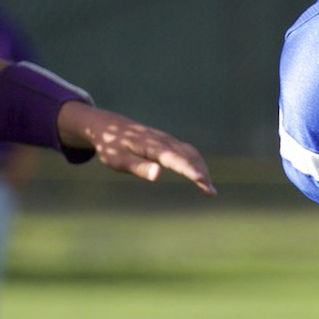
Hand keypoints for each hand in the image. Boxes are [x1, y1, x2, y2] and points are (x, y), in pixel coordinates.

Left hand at [59, 104, 214, 193]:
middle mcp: (163, 141)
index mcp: (152, 146)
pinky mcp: (167, 141)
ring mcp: (167, 140)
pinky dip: (196, 163)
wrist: (107, 126)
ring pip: (190, 153)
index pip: (176, 159)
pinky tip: (200, 175)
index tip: (202, 180)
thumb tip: (158, 175)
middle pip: (189, 156)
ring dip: (202, 168)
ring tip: (209, 189)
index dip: (190, 170)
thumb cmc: (111, 146)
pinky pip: (187, 151)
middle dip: (202, 173)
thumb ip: (139, 167)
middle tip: (211, 192)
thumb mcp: (119, 160)